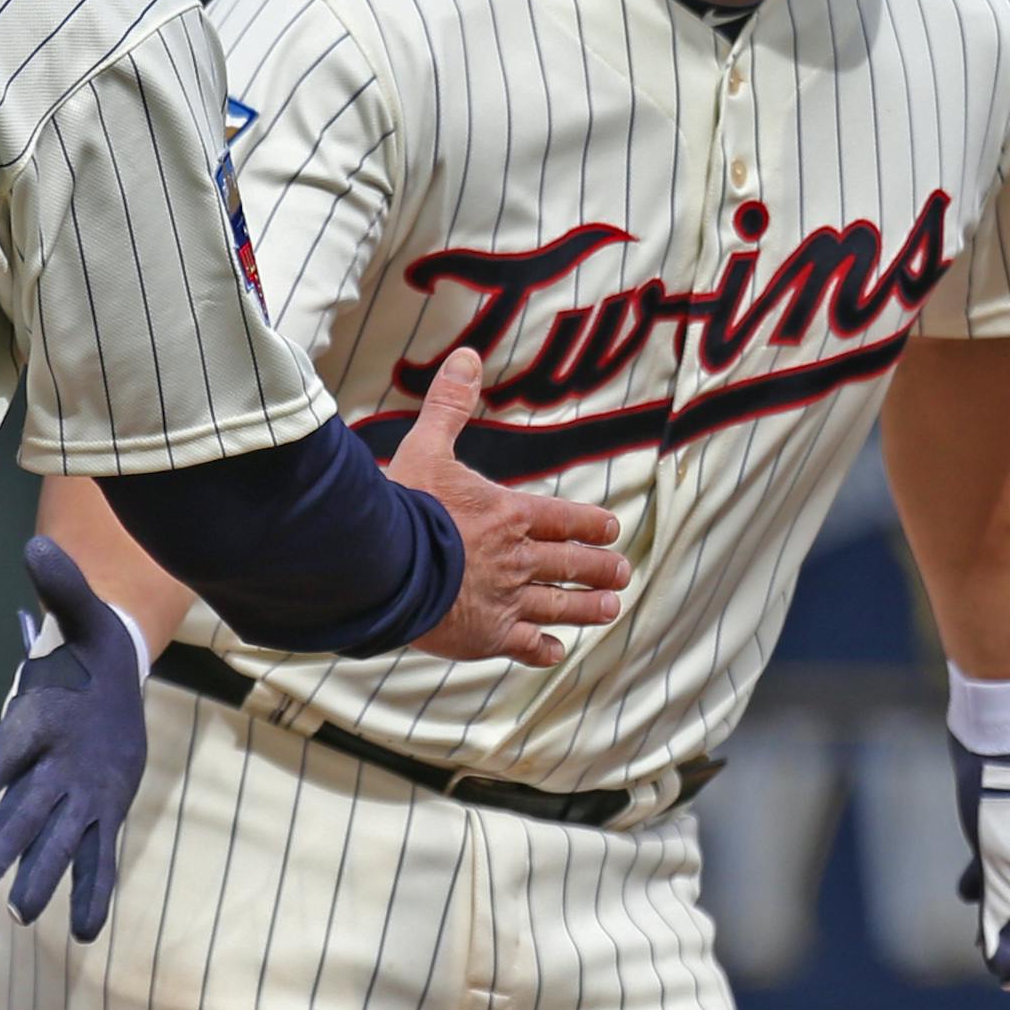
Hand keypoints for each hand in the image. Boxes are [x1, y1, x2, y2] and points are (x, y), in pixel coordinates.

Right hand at [0, 536, 148, 941]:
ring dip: (41, 877)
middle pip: (18, 811)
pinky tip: (84, 932)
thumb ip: (61, 588)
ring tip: (25, 914)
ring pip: (53, 841)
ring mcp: (73, 794)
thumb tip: (38, 542)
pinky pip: (97, 857)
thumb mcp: (83, 614)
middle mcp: (44, 766)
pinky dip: (91, 893)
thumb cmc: (88, 645)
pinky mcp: (102, 812)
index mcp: (32, 720)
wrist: (114, 679)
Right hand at [390, 348, 628, 667]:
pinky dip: (541, 649)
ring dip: (587, 607)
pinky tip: (554, 652)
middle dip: (599, 567)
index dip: (589, 524)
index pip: (561, 519)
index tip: (612, 529)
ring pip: (558, 605)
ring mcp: (505, 600)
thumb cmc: (405, 504)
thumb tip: (467, 357)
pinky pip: (523, 645)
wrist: (387, 563)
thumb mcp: (427, 446)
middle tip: (623, 572)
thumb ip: (450, 405)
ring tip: (611, 608)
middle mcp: (516, 559)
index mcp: (508, 514)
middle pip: (569, 563)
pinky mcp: (486, 634)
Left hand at [950, 675, 1009, 996]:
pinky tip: (963, 895)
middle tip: (1003, 981)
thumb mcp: (1001, 855)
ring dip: (1008, 920)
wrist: (994, 722)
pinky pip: (1007, 863)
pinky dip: (988, 883)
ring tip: (980, 946)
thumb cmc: (1000, 787)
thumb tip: (1001, 963)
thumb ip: (1004, 909)